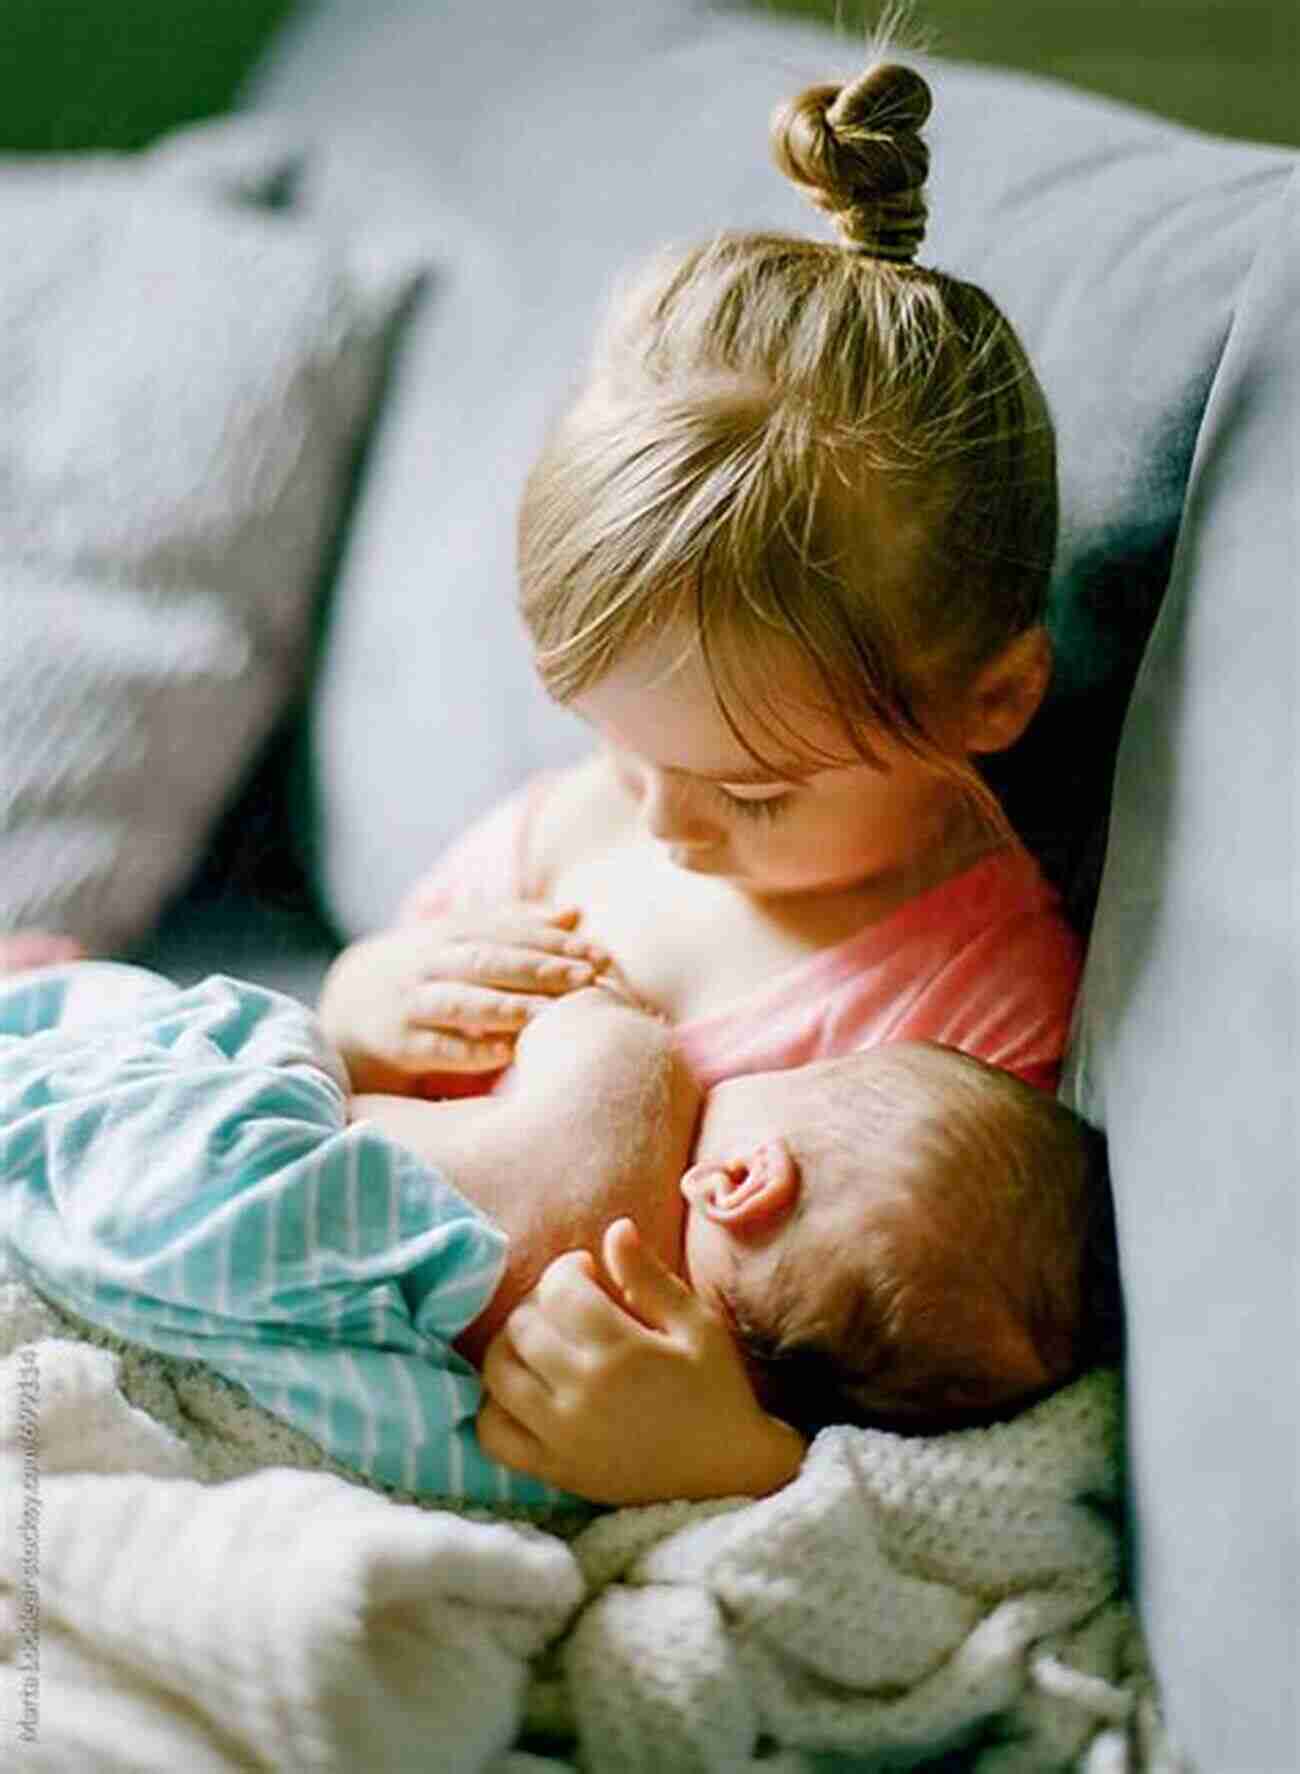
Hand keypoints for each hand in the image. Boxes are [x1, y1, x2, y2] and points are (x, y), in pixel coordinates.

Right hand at [318, 905, 608, 1089]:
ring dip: (508, 1007)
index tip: (596, 952)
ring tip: (551, 1014)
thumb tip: (576, 913)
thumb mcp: (458, 941)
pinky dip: (468, 1050)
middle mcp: (428, 964)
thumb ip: (514, 926)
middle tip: (587, 978)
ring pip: (462, 1002)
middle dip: (539, 968)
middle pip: (488, 961)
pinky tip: (504, 1054)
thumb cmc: (422, 974)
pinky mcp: (395, 1045)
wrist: (342, 1010)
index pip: (504, 931)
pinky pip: (435, 1048)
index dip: (550, 940)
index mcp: (447, 934)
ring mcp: (409, 1003)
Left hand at [477, 1219, 805, 1504]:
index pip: (559, 1290)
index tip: (589, 1272)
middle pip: (522, 1325)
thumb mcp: (697, 1325)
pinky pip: (493, 1434)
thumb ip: (650, 1278)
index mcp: (621, 1353)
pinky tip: (524, 1388)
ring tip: (544, 1340)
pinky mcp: (554, 1470)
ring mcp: (562, 1437)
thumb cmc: (717, 1390)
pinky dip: (494, 1405)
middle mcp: (582, 1395)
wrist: (728, 1472)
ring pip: (497, 1372)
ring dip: (510, 1344)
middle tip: (569, 1304)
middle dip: (540, 1301)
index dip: (567, 1268)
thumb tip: (615, 1228)